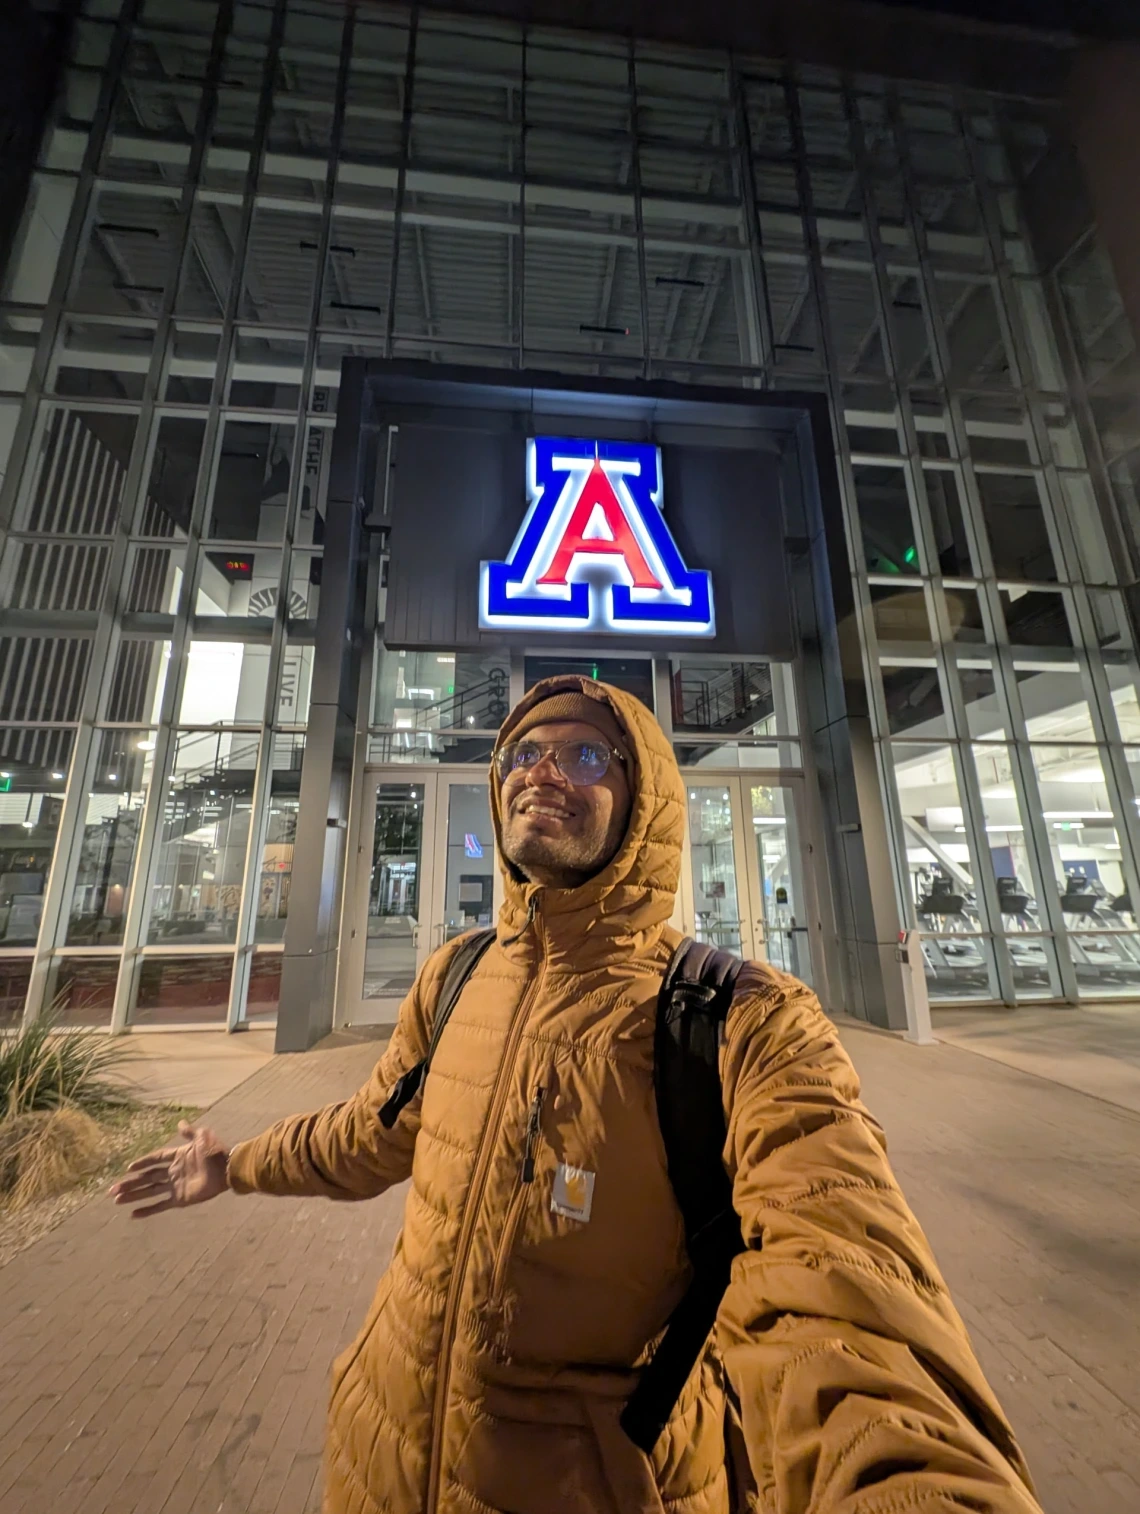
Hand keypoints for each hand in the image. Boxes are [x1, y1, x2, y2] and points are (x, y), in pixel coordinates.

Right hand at [111, 1121, 229, 1218]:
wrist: (227, 1169)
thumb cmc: (216, 1151)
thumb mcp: (202, 1137)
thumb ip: (189, 1132)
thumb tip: (180, 1122)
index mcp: (177, 1157)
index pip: (155, 1159)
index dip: (143, 1163)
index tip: (128, 1168)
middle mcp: (173, 1172)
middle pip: (147, 1178)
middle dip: (130, 1183)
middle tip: (112, 1190)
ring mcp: (175, 1186)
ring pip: (149, 1191)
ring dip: (133, 1195)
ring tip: (116, 1200)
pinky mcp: (179, 1199)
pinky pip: (160, 1205)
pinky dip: (147, 1210)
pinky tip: (133, 1214)